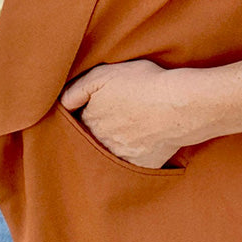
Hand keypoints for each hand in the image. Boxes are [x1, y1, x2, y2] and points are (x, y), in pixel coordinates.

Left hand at [60, 59, 194, 168]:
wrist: (179, 105)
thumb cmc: (143, 84)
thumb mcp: (103, 75)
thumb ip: (77, 89)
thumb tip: (62, 104)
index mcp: (89, 119)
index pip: (77, 120)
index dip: (86, 112)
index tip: (97, 107)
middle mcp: (99, 142)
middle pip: (91, 137)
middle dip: (97, 130)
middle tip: (116, 117)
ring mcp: (119, 156)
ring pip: (107, 153)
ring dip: (113, 144)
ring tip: (130, 129)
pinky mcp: (138, 166)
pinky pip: (128, 166)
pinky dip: (132, 156)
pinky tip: (142, 142)